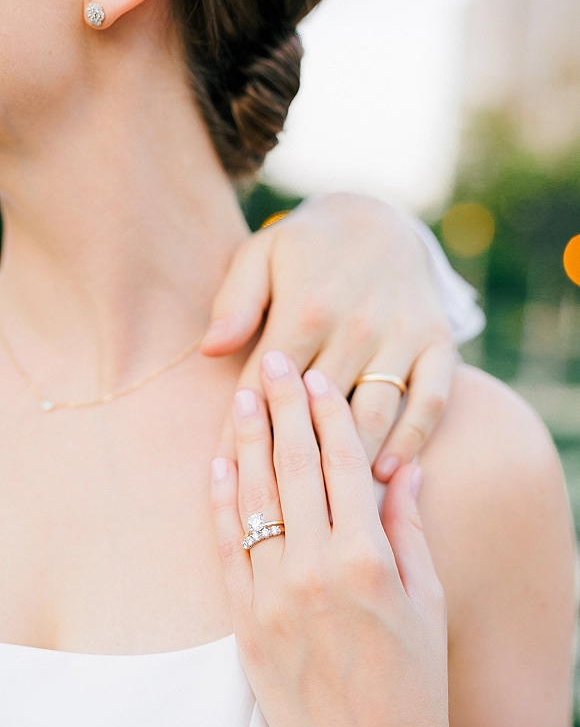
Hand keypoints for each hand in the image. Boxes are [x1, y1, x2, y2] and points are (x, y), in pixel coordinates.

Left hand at [200, 193, 454, 481]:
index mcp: (305, 309)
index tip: (228, 478)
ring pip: (375, 413)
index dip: (245, 434)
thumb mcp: (262, 255)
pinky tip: (389, 474)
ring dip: (352, 461)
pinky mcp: (438, 342)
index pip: (268, 388)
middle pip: (319, 411)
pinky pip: (430, 400)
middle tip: (279, 506)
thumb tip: (211, 347)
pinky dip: (413, 439)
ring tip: (330, 507)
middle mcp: (356, 325)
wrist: (379, 219)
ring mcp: (402, 335)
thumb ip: (235, 302)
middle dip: (295, 460)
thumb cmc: (307, 246)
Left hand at [210, 351, 456, 726]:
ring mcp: (273, 595)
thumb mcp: (427, 601)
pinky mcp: (244, 623)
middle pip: (294, 468)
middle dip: (283, 409)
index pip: (342, 466)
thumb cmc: (413, 680)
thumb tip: (404, 467)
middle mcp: (316, 568)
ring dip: (248, 441)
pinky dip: (220, 501)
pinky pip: (226, 548)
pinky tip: (218, 462)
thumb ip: (409, 528)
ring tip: (242, 395)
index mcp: (367, 559)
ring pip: (255, 498)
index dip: (328, 417)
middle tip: (273, 362)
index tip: (318, 379)